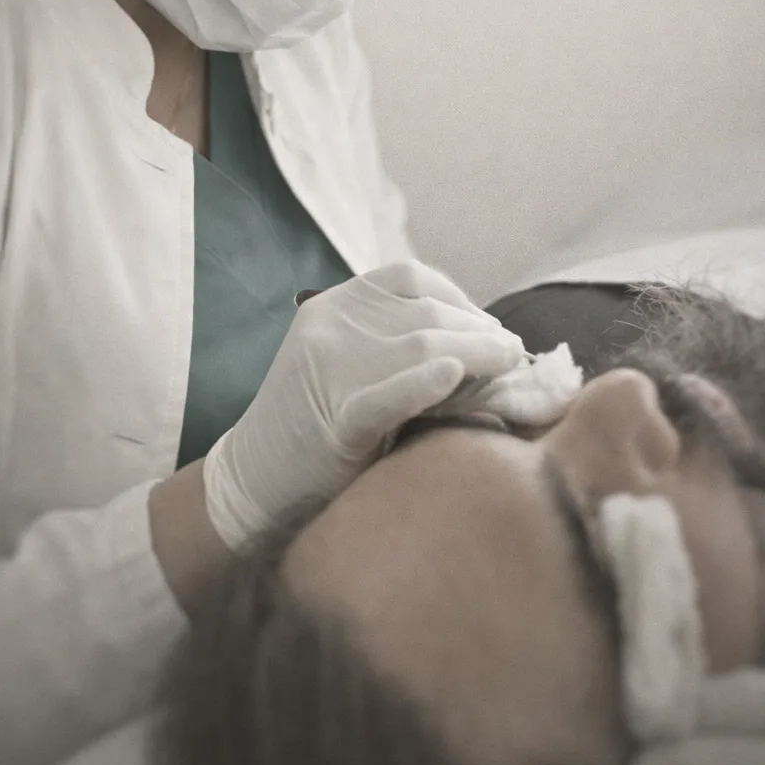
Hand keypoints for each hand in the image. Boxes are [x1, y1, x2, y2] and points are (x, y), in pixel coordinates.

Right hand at [202, 260, 525, 550]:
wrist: (250, 486)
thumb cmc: (312, 431)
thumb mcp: (343, 366)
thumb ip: (393, 343)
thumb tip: (484, 341)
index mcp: (331, 306)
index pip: (411, 278)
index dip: (461, 299)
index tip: (490, 328)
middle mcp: (328, 326)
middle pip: (426, 312)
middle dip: (480, 332)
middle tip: (515, 356)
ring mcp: (328, 369)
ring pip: (422, 345)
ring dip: (478, 355)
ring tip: (511, 369)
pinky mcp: (334, 420)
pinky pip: (389, 394)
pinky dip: (425, 382)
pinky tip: (456, 376)